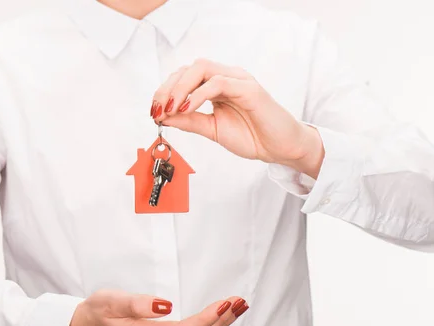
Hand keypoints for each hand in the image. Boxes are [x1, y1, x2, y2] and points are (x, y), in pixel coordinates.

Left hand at [150, 59, 324, 178]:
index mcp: (217, 85)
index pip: (184, 77)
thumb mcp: (212, 130)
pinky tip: (188, 108)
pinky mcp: (249, 88)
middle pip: (189, 68)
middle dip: (168, 88)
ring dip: (180, 87)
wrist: (280, 148)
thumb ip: (189, 121)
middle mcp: (226, 77)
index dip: (165, 91)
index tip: (154, 111)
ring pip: (202, 69)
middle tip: (158, 109)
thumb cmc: (252, 136)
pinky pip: (218, 82)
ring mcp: (238, 80)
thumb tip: (162, 117)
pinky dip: (198, 94)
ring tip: (171, 108)